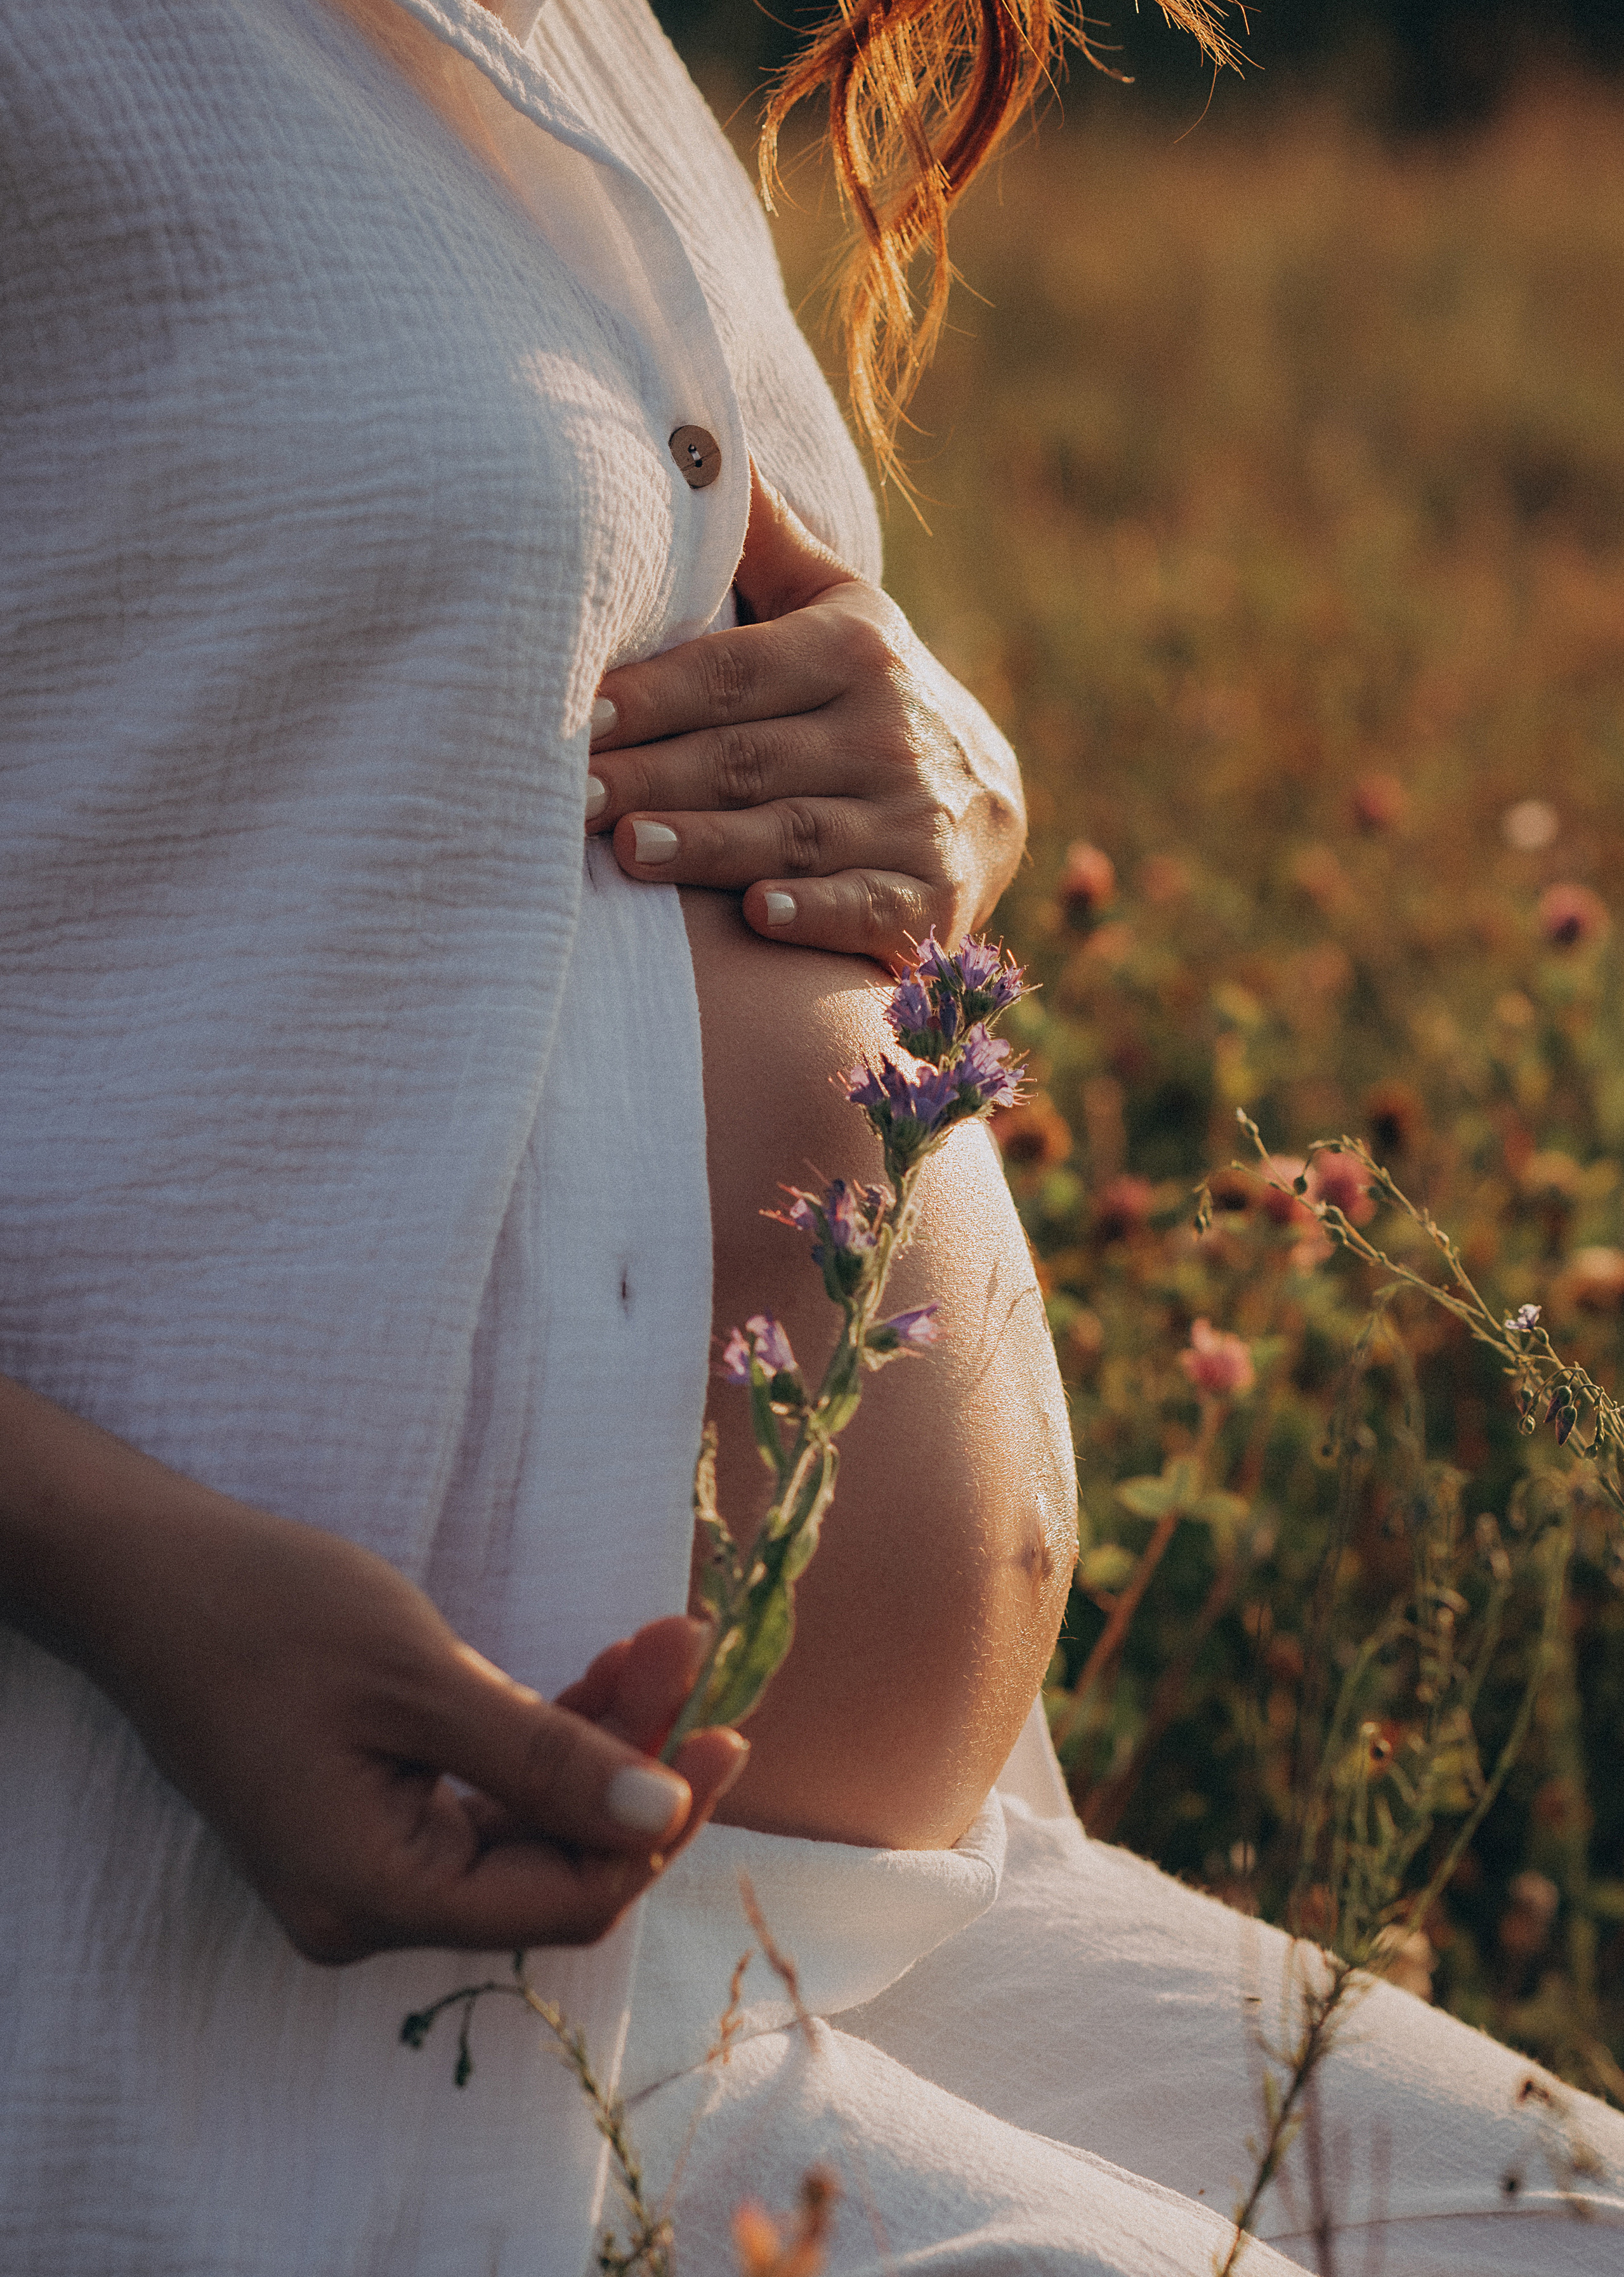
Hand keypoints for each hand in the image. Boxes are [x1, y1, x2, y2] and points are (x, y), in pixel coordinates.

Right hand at [0, 1379, 745, 1963]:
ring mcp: (368, 1862)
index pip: (567, 1899)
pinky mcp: (369, 1812)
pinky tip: (604, 1668)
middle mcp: (372, 1904)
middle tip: (693, 1652)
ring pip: (528, 1821)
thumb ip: (546, 1757)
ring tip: (664, 1639)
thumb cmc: (268, 1616)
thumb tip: (665, 1813)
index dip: (659, 1824)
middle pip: (553, 1859)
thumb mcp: (422, 1680)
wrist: (148, 1574)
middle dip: (637, 1759)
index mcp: (376, 1896)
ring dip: (600, 1735)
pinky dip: (546, 1735)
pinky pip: (486, 1794)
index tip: (727, 1731)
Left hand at [587, 463, 1025, 970]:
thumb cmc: (866, 699)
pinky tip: (760, 918)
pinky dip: (815, 911)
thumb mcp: (835, 611)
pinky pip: (867, 906)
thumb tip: (696, 430)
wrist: (986, 806)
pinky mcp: (931, 900)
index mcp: (852, 652)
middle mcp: (888, 733)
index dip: (656, 693)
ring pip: (792, 833)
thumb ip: (764, 542)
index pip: (734, 673)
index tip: (581, 710)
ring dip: (710, 844)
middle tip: (567, 795)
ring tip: (628, 849)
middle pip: (748, 758)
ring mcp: (914, 820)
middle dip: (654, 776)